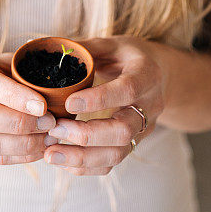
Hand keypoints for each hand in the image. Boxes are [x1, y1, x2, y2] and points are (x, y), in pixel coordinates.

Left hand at [43, 35, 165, 174]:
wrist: (159, 75)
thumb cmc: (129, 57)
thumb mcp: (113, 45)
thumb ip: (87, 48)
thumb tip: (55, 49)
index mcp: (147, 74)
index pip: (127, 90)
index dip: (99, 99)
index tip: (68, 102)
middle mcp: (150, 106)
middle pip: (123, 130)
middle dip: (86, 134)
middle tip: (54, 129)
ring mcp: (144, 128)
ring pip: (118, 153)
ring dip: (82, 157)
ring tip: (51, 153)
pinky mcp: (134, 143)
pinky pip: (112, 163)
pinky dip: (86, 166)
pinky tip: (63, 161)